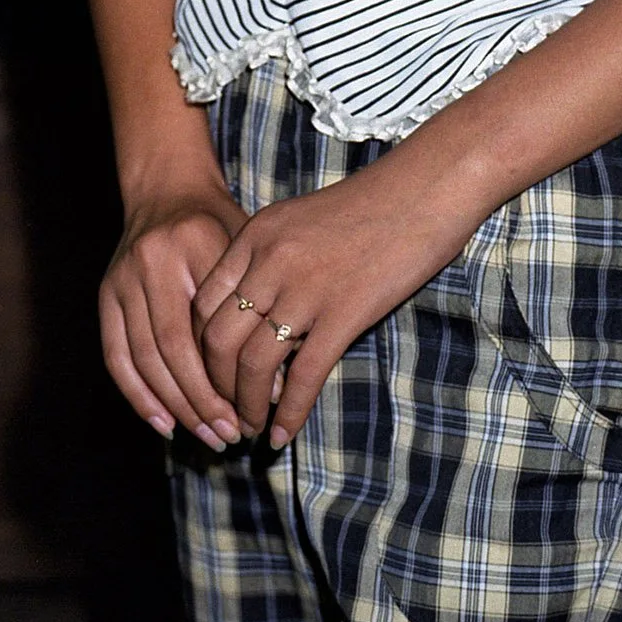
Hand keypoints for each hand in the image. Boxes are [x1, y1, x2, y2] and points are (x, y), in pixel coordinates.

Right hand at [101, 187, 247, 448]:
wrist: (168, 190)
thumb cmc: (220, 226)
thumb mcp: (248, 251)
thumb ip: (261, 309)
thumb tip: (278, 386)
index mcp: (194, 243)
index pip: (209, 326)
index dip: (228, 376)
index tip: (253, 410)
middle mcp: (151, 260)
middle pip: (172, 347)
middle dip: (201, 400)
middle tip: (230, 435)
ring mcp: (122, 278)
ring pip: (143, 357)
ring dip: (174, 405)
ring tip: (206, 435)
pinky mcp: (106, 295)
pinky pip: (117, 355)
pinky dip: (138, 395)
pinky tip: (165, 424)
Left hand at [193, 153, 479, 447]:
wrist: (424, 188)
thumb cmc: (369, 205)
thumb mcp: (300, 220)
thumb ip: (269, 258)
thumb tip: (254, 311)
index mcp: (256, 235)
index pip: (202, 304)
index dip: (197, 350)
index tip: (207, 376)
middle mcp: (270, 260)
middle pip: (217, 339)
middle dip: (215, 387)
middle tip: (224, 412)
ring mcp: (306, 287)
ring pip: (253, 364)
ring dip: (247, 406)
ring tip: (251, 428)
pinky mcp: (345, 312)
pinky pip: (303, 375)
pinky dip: (289, 412)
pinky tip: (283, 434)